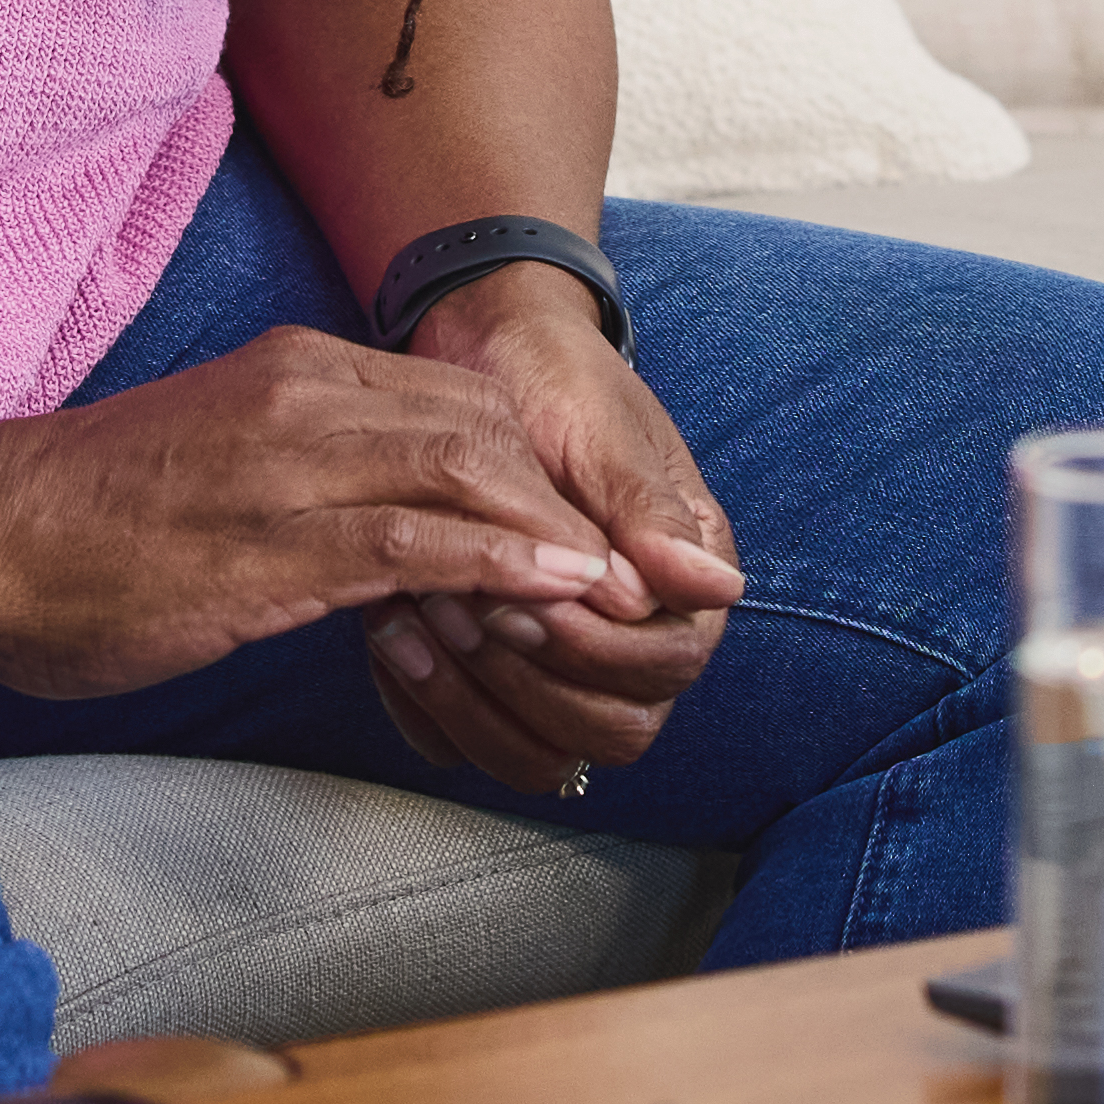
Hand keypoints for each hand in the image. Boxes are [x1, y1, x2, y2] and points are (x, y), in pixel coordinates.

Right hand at [0, 325, 674, 702]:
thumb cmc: (85, 519)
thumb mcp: (217, 467)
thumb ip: (305, 477)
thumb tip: (385, 535)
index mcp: (292, 373)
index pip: (460, 398)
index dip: (539, 462)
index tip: (582, 528)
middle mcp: (301, 398)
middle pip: (486, 425)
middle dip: (570, 496)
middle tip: (626, 569)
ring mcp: (286, 466)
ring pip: (466, 470)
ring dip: (553, 534)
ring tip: (611, 592)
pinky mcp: (268, 544)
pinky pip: (412, 541)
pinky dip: (498, 564)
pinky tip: (550, 595)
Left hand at [355, 274, 740, 798]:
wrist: (484, 352)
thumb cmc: (553, 381)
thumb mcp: (598, 432)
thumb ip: (645, 514)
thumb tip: (716, 590)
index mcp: (682, 581)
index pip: (664, 668)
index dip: (590, 646)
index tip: (521, 590)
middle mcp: (636, 635)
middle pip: (610, 729)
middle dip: (527, 678)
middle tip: (455, 600)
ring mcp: (566, 661)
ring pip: (540, 752)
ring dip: (471, 700)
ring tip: (410, 612)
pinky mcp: (499, 670)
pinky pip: (469, 741)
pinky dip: (427, 708)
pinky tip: (387, 638)